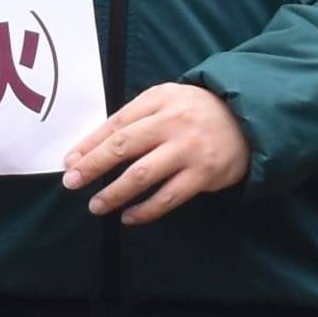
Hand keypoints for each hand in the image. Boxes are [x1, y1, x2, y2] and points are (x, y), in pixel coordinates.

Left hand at [65, 81, 248, 220]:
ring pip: (142, 174)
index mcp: (159, 99)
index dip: (89, 144)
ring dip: (114, 193)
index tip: (69, 162)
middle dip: (93, 166)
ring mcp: (188, 149)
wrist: (248, 120)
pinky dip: (145, 210)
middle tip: (71, 183)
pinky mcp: (204, 174)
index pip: (116, 123)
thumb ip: (136, 118)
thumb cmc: (196, 111)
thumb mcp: (167, 101)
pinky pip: (168, 197)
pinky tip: (128, 217)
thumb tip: (94, 147)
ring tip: (96, 206)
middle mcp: (172, 122)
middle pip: (124, 146)